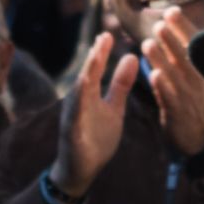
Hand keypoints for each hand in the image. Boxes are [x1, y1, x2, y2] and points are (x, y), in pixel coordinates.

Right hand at [53, 30, 138, 194]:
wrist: (81, 169)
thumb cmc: (96, 136)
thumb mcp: (113, 108)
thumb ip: (120, 84)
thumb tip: (131, 56)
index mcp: (89, 95)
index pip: (95, 69)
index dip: (101, 52)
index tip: (109, 34)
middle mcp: (78, 103)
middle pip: (85, 77)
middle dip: (93, 59)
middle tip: (103, 38)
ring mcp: (73, 119)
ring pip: (78, 96)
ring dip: (85, 78)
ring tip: (93, 62)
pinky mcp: (72, 137)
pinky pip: (74, 122)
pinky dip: (78, 111)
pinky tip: (83, 101)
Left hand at [141, 8, 203, 157]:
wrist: (199, 138)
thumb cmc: (190, 102)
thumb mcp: (188, 77)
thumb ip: (176, 55)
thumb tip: (164, 29)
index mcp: (198, 69)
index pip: (192, 44)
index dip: (182, 27)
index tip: (171, 10)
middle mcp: (195, 80)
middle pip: (183, 55)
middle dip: (171, 38)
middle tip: (159, 23)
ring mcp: (187, 97)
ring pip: (174, 75)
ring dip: (161, 59)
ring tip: (147, 44)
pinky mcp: (178, 113)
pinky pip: (170, 98)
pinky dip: (163, 87)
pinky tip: (154, 75)